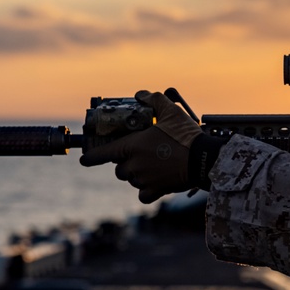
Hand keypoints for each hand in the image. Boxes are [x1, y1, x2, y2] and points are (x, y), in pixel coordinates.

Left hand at [80, 88, 201, 203]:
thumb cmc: (186, 136)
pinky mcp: (156, 191)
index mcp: (133, 146)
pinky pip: (143, 195)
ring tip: (152, 167)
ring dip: (137, 175)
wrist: (204, 159)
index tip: (85, 160)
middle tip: (140, 156)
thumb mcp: (171, 111)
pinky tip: (154, 184)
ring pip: (132, 180)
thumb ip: (154, 100)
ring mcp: (144, 179)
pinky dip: (146, 191)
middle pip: (120, 169)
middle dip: (126, 163)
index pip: (104, 153)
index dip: (92, 157)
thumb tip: (141, 95)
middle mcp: (135, 165)